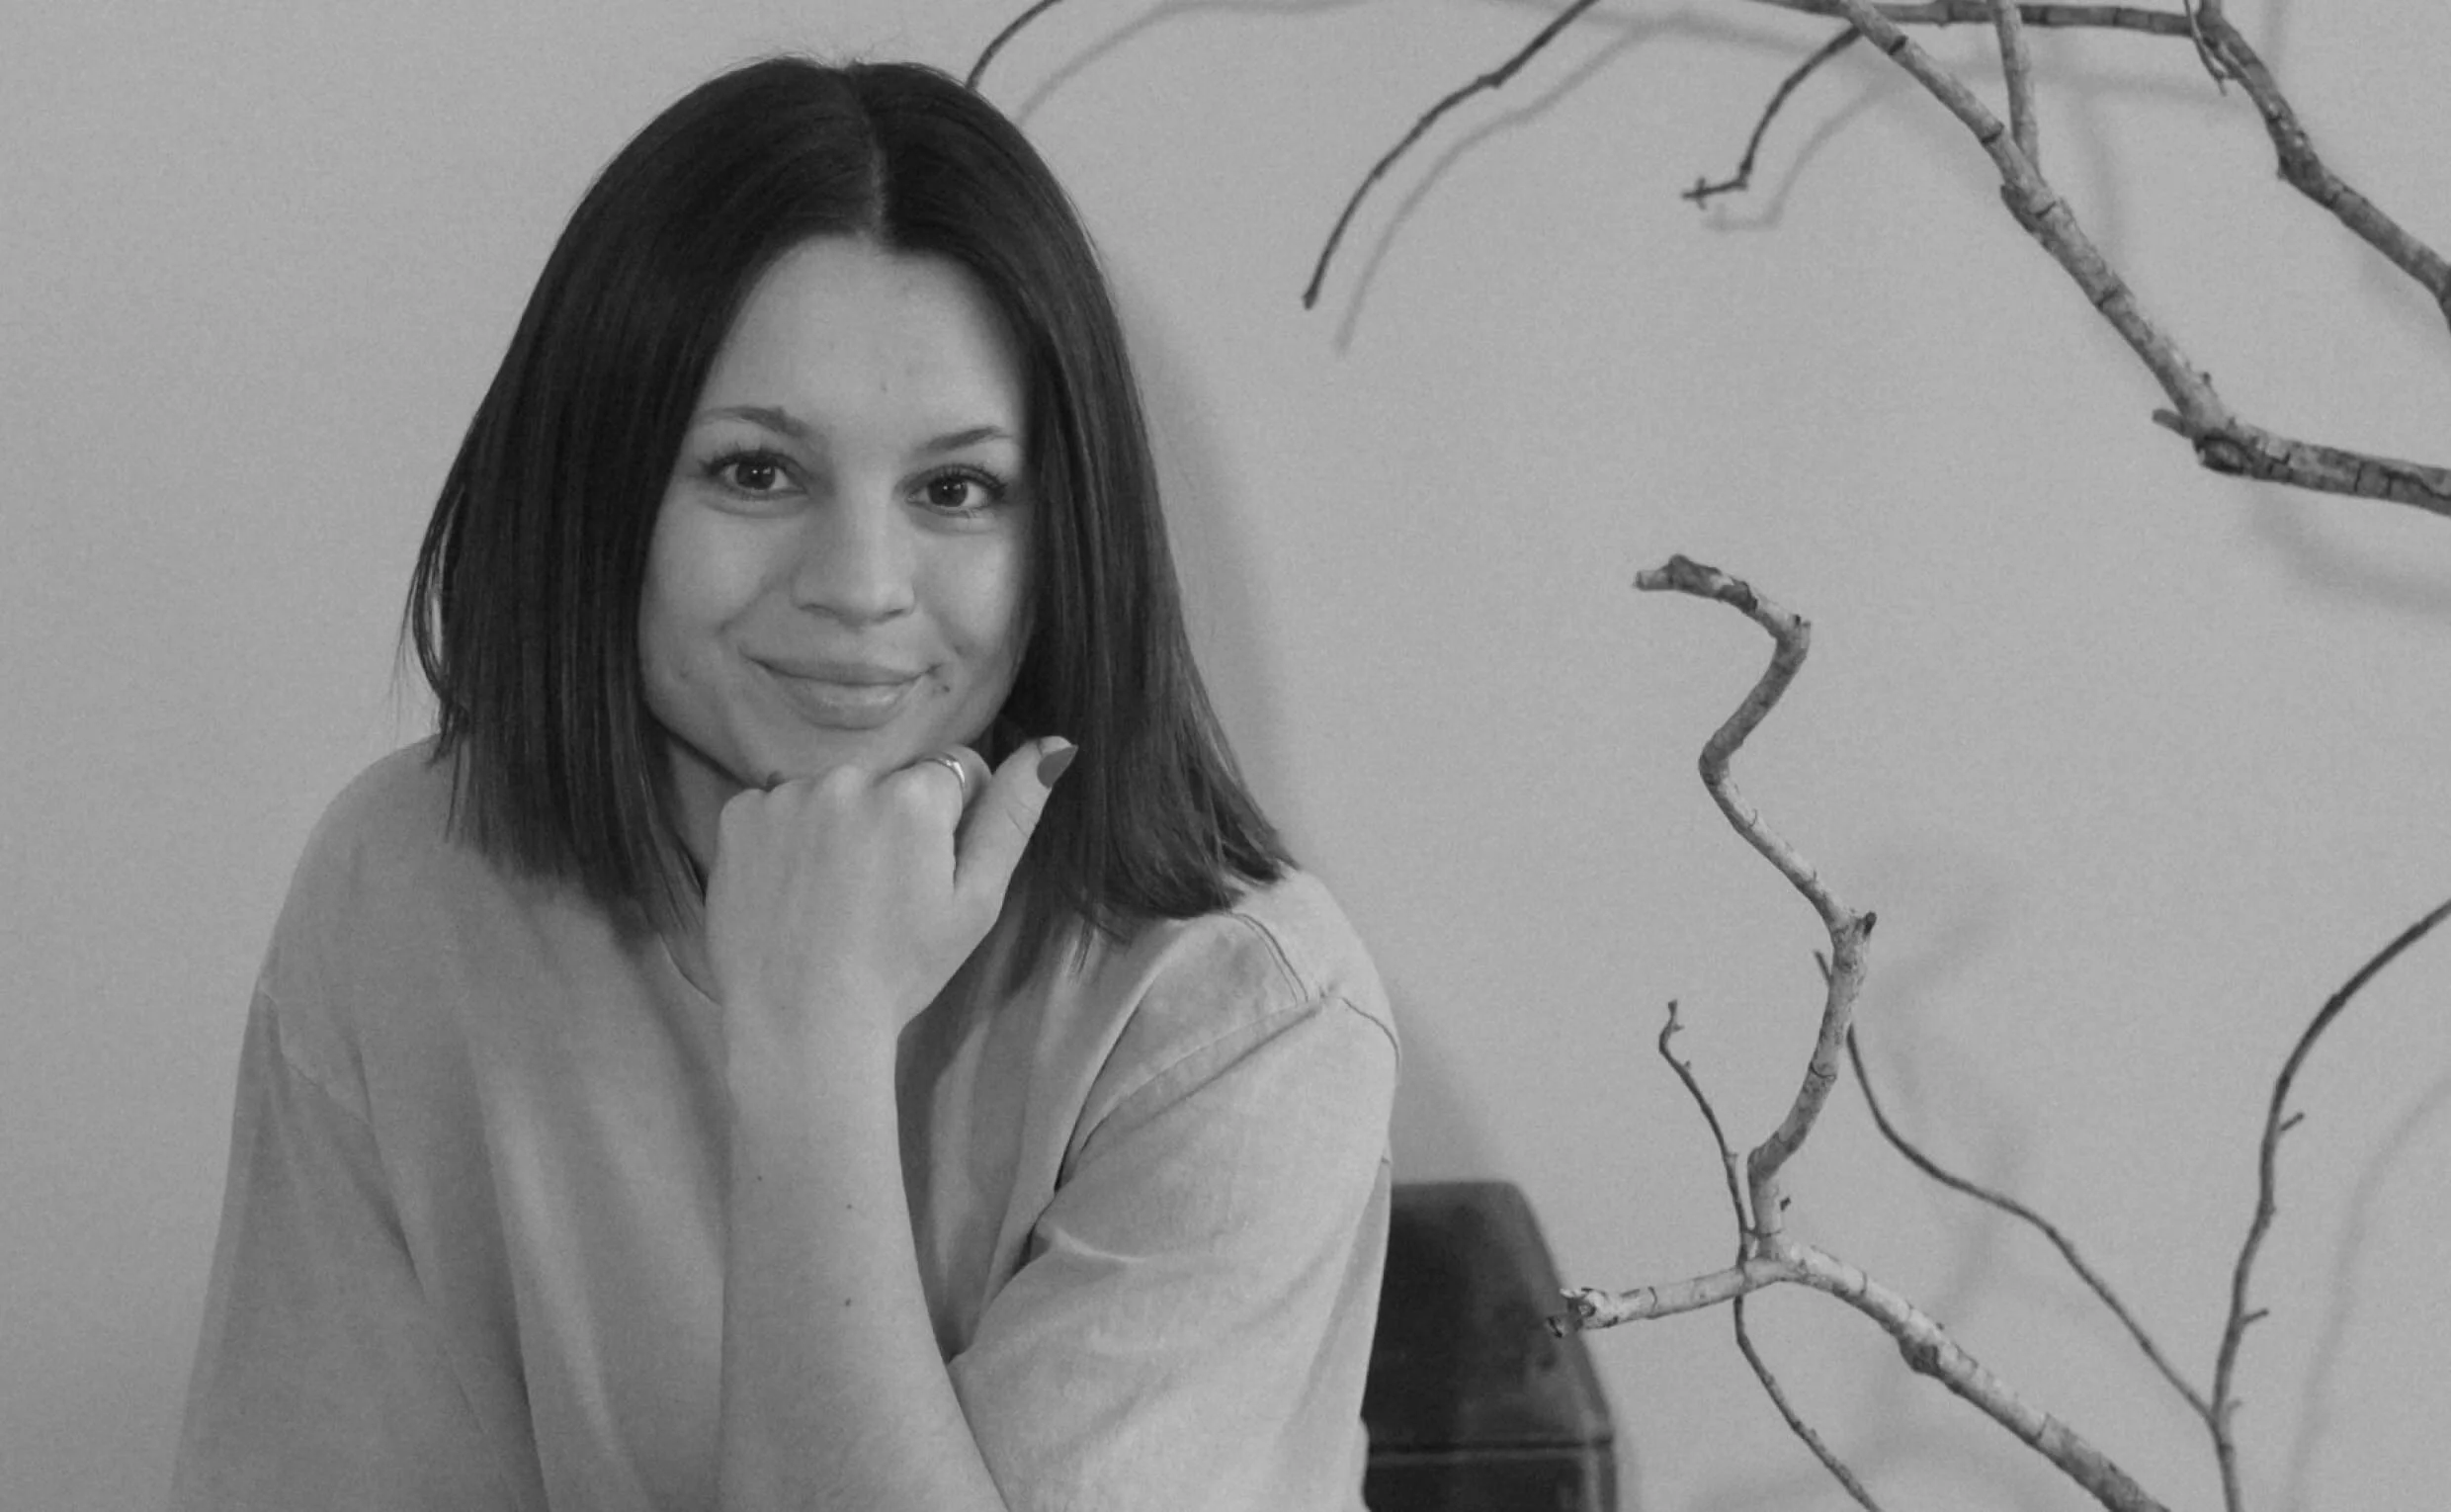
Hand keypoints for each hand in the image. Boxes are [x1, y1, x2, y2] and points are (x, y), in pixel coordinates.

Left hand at [704, 738, 1075, 1056]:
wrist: (800, 1025)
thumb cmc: (901, 971)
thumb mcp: (975, 901)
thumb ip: (1013, 815)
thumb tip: (1058, 742)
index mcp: (915, 795)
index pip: (954, 772)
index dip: (951, 823)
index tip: (928, 875)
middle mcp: (848, 778)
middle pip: (888, 781)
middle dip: (891, 820)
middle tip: (877, 896)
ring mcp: (785, 795)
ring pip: (831, 793)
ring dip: (836, 827)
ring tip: (830, 898)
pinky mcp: (738, 816)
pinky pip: (775, 807)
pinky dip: (783, 839)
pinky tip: (789, 891)